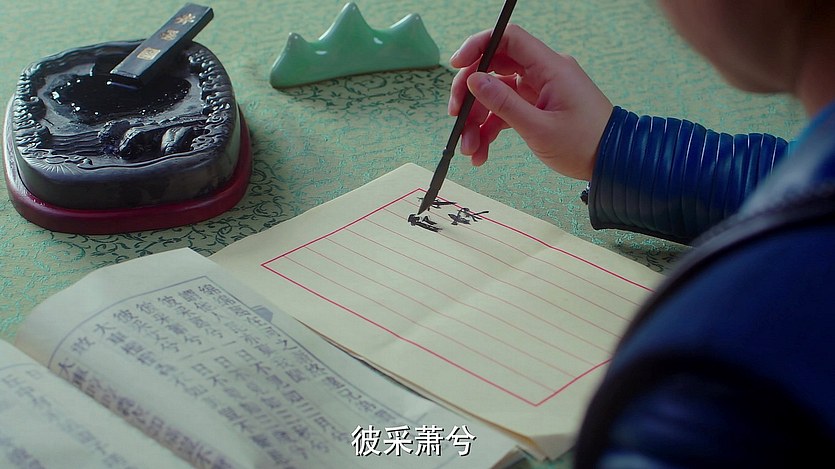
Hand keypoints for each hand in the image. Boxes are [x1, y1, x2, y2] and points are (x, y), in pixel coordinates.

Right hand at [449, 24, 612, 180]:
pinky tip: (481, 153)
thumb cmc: (584, 145)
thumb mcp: (539, 128)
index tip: (457, 66)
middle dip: (470, 93)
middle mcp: (543, 73)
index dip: (479, 46)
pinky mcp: (537, 108)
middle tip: (456, 116)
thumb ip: (504, 103)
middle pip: (494, 68)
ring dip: (477, 120)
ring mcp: (539, 91)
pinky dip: (490, 130)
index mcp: (550, 68)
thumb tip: (474, 80)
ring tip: (469, 149)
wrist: (613, 161)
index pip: (508, 39)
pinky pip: (506, 111)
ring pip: (496, 94)